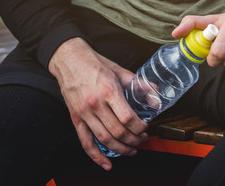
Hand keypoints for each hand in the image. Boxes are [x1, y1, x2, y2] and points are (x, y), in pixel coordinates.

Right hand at [48, 37, 147, 169]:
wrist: (69, 59)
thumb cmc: (94, 64)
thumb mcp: (120, 71)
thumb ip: (139, 85)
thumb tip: (155, 96)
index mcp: (109, 91)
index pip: (128, 118)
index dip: (140, 127)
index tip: (146, 127)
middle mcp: (96, 104)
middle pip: (119, 132)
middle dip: (135, 140)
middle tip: (143, 139)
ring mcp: (84, 113)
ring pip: (105, 140)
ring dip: (121, 149)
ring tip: (132, 150)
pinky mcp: (76, 118)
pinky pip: (85, 141)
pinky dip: (96, 156)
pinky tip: (106, 164)